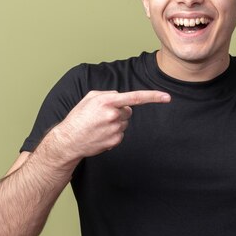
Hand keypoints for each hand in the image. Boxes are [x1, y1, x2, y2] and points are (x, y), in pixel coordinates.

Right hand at [53, 90, 170, 160]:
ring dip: (116, 123)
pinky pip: (121, 134)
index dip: (153, 96)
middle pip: (128, 111)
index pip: (135, 97)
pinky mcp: (116, 141)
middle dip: (119, 112)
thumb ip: (107, 94)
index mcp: (107, 101)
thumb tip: (120, 97)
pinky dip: (113, 133)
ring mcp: (115, 129)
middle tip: (102, 117)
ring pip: (125, 123)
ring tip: (99, 126)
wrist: (68, 140)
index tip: (167, 97)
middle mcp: (113, 115)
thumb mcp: (89, 98)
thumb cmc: (78, 117)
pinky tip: (100, 134)